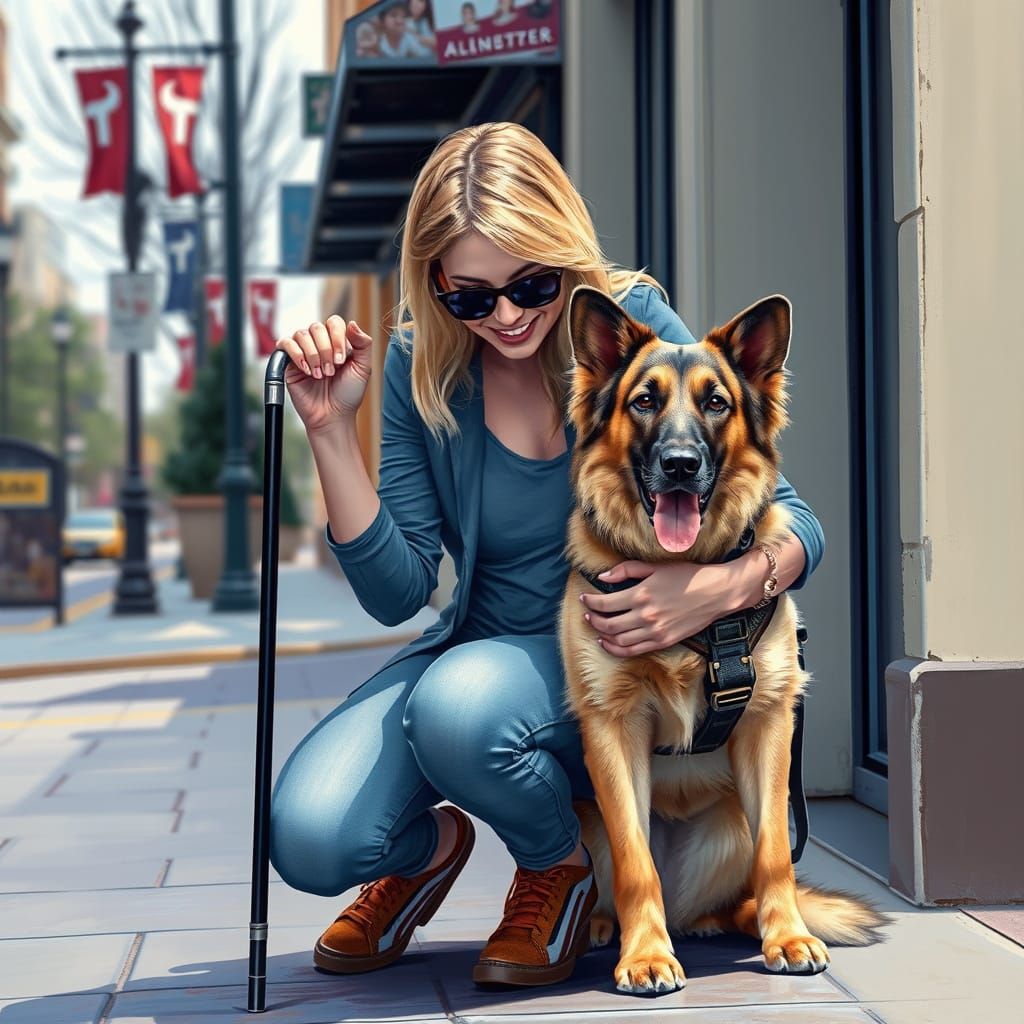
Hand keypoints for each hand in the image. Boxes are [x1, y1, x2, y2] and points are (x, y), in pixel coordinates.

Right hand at [273, 315, 374, 433]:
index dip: (337, 337)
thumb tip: (352, 323)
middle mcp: (319, 343)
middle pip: (316, 327)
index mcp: (338, 342)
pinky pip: (285, 344)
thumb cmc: (348, 394)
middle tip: (331, 371)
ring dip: (313, 355)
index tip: (341, 361)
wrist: (332, 415)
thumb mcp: (363, 368)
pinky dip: (296, 355)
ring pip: (301, 334)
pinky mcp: (288, 362)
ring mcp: (303, 351)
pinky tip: (307, 370)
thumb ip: (363, 344)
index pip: (334, 322)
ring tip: (320, 375)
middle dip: (325, 349)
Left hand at [579, 560, 729, 656]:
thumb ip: (626, 570)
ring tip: (595, 627)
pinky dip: (616, 649)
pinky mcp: (663, 641)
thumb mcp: (655, 566)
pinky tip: (608, 643)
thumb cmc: (687, 576)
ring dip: (601, 635)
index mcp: (641, 594)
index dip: (590, 602)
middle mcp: (645, 615)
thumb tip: (602, 577)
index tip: (584, 598)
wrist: (716, 593)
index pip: (605, 603)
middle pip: (607, 624)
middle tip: (587, 613)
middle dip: (592, 619)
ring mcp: (654, 631)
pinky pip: (632, 651)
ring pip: (617, 640)